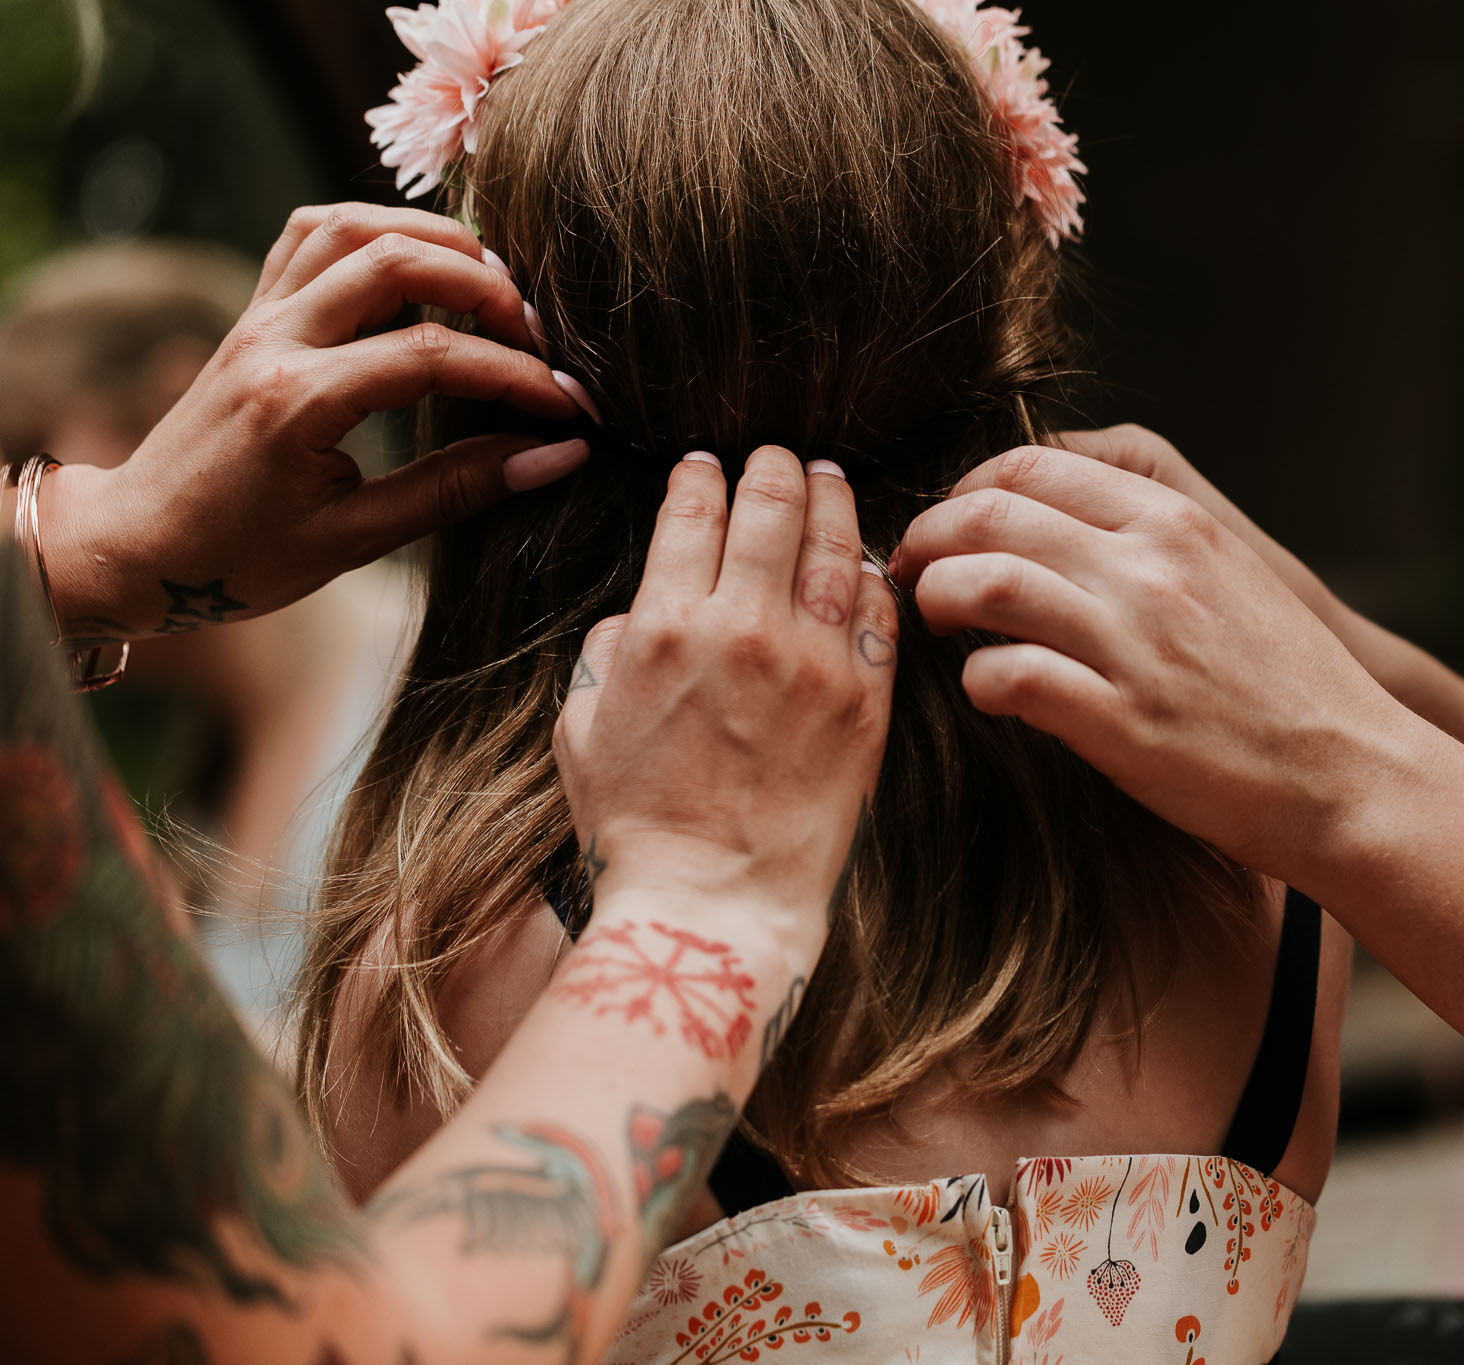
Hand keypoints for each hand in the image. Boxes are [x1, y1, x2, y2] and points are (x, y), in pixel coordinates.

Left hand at [31, 203, 587, 639]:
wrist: (133, 546)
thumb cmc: (239, 560)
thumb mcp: (354, 540)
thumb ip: (456, 490)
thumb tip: (556, 458)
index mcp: (295, 402)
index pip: (429, 357)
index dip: (515, 376)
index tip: (571, 407)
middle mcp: (271, 341)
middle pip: (393, 261)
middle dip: (484, 287)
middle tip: (540, 335)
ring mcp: (254, 318)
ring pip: (347, 226)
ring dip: (430, 238)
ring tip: (493, 284)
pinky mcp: (250, 314)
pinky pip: (309, 236)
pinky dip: (373, 232)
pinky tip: (420, 267)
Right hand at [553, 449, 898, 934]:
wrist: (714, 900)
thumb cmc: (637, 824)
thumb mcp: (583, 725)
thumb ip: (610, 650)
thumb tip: (643, 611)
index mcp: (663, 626)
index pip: (692, 513)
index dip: (700, 476)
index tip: (705, 466)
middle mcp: (743, 629)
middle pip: (771, 509)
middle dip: (773, 469)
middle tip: (779, 457)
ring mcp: (813, 663)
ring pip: (835, 548)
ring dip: (832, 502)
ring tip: (830, 480)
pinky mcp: (865, 702)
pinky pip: (880, 616)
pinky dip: (874, 578)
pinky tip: (868, 565)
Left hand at [892, 445, 1418, 882]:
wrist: (1352, 775)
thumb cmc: (1290, 687)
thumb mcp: (1230, 576)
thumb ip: (1149, 542)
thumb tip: (1057, 526)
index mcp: (1175, 523)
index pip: (1031, 466)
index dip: (965, 489)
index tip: (949, 525)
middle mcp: (1151, 568)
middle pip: (990, 512)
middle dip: (928, 538)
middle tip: (912, 573)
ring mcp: (1135, 643)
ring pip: (983, 583)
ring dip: (936, 601)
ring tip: (935, 627)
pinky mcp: (1121, 723)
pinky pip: (1007, 677)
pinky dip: (978, 682)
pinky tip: (987, 694)